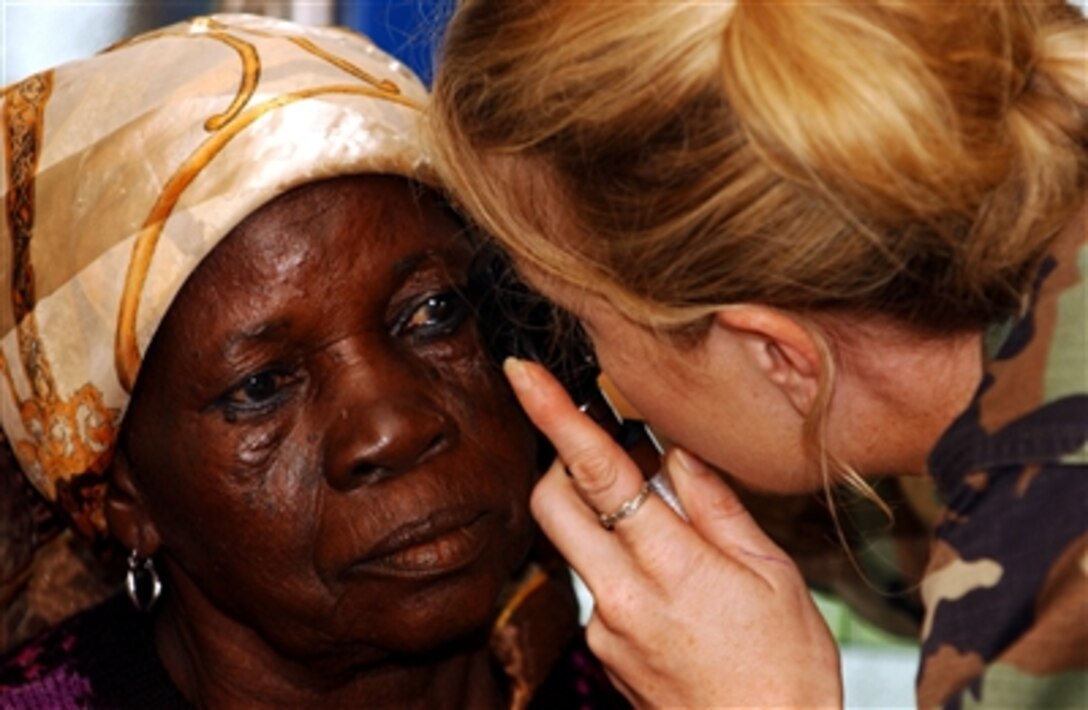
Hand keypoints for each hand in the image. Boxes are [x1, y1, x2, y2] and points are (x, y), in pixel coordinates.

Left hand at [504, 358, 842, 708]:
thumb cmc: (785, 670)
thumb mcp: (772, 575)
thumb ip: (715, 505)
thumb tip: (676, 450)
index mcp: (672, 567)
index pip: (599, 472)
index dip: (556, 415)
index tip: (523, 375)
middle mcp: (621, 596)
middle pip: (552, 501)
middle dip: (559, 458)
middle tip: (599, 443)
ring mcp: (603, 627)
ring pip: (572, 541)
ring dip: (596, 512)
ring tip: (661, 523)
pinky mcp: (600, 649)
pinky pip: (593, 582)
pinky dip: (616, 559)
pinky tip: (668, 578)